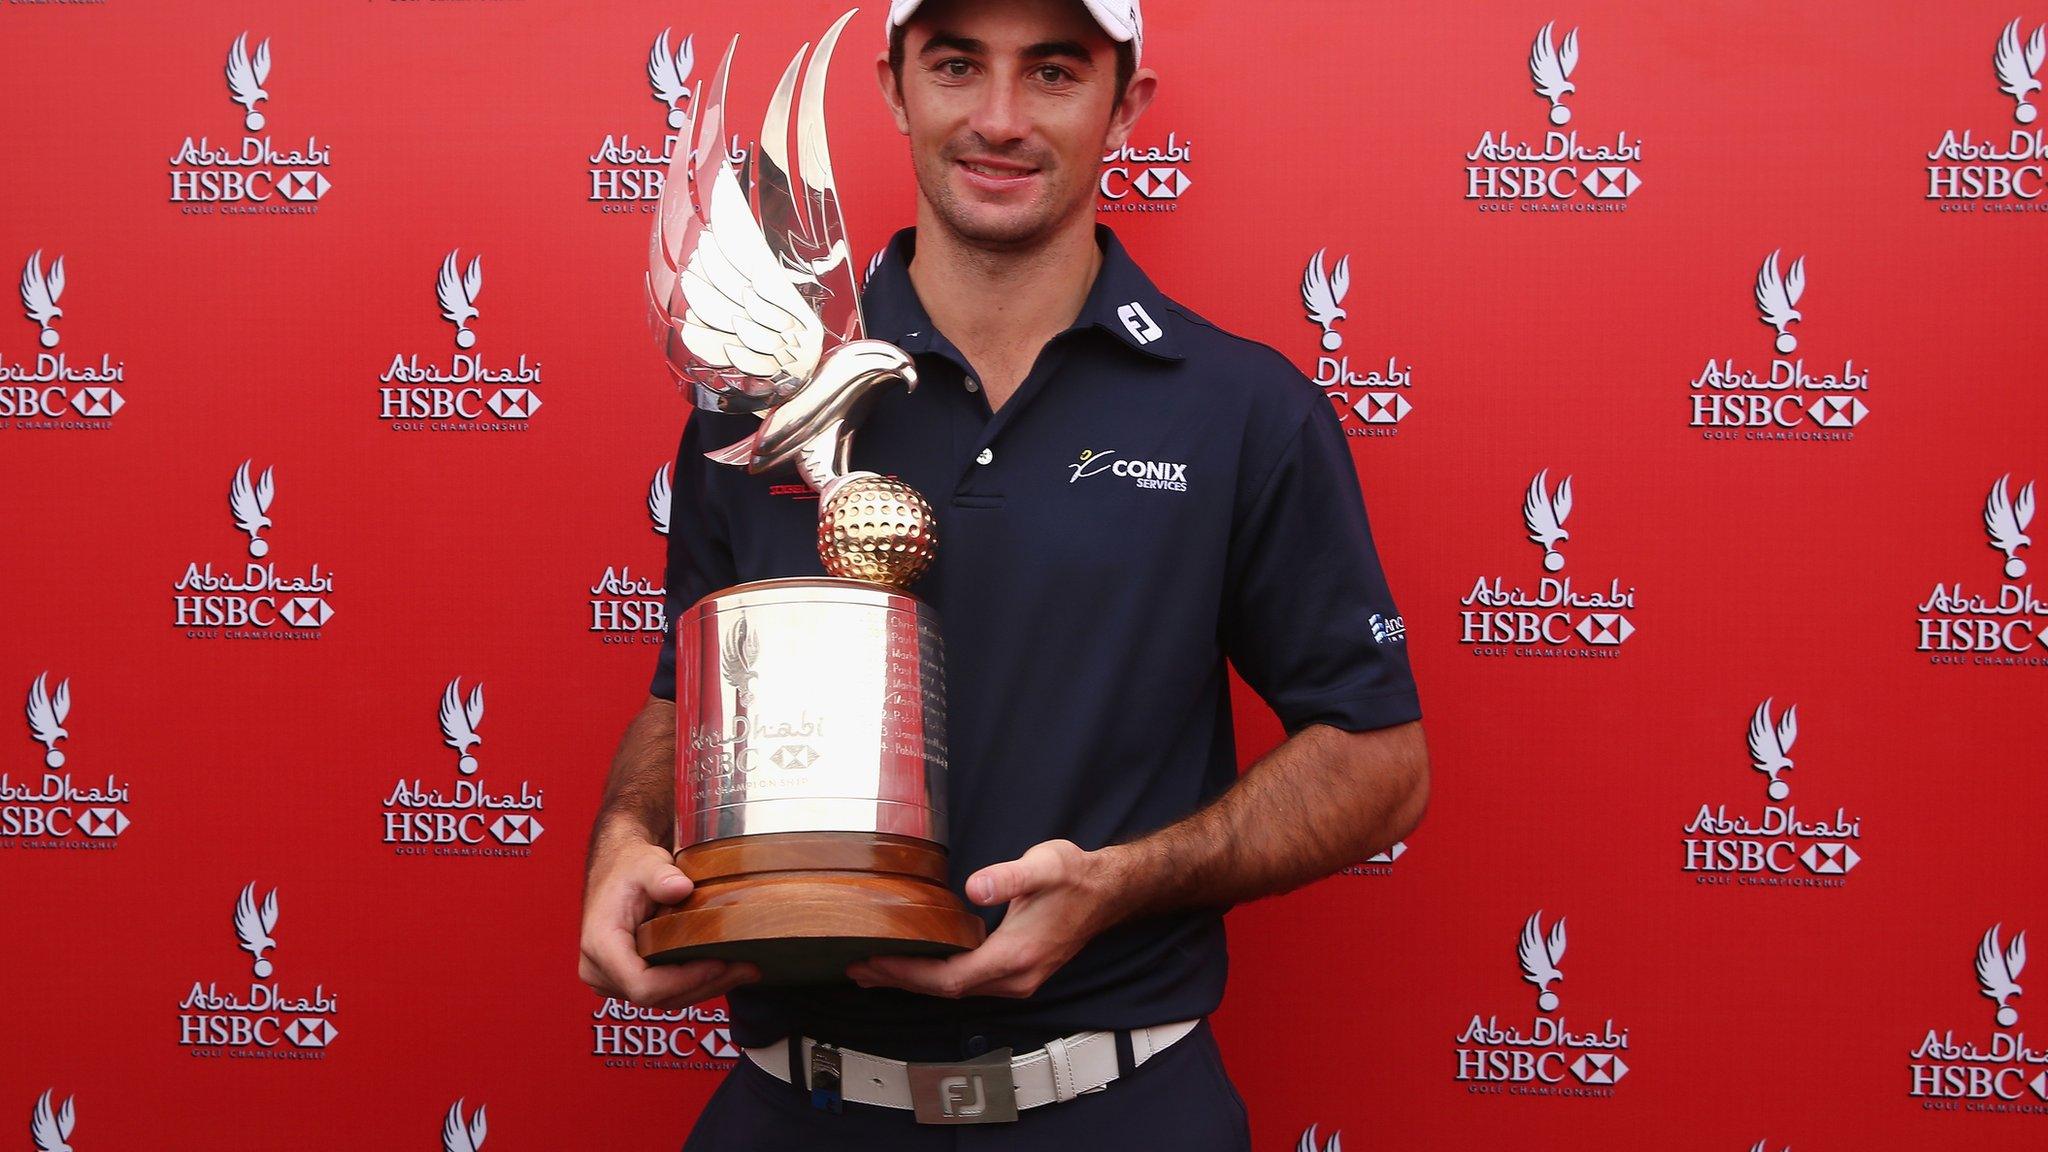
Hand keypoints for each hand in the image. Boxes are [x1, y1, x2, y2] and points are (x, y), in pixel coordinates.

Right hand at [578, 825, 759, 1008]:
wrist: (618, 870)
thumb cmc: (630, 867)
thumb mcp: (645, 864)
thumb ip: (661, 876)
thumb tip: (681, 887)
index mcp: (600, 946)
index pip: (643, 985)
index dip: (684, 981)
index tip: (719, 964)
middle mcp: (600, 971)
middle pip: (657, 997)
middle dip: (705, 985)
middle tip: (747, 968)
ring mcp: (612, 980)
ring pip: (664, 999)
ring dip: (706, 987)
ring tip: (745, 969)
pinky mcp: (628, 980)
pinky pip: (664, 991)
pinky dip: (695, 982)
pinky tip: (725, 968)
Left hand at [846, 839, 1127, 998]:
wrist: (1107, 892)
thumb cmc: (1075, 877)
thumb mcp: (1045, 865)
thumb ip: (1009, 877)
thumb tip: (976, 887)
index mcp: (1016, 956)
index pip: (950, 978)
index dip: (909, 974)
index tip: (873, 962)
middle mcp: (1014, 978)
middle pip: (946, 991)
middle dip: (900, 981)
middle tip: (857, 968)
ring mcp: (1016, 980)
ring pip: (955, 990)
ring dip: (914, 981)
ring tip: (874, 970)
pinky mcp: (1016, 974)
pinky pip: (966, 982)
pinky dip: (934, 976)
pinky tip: (915, 965)